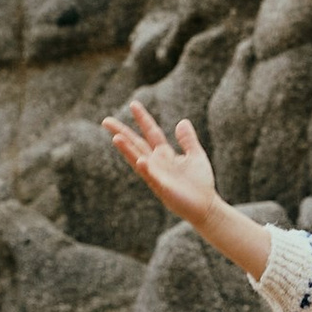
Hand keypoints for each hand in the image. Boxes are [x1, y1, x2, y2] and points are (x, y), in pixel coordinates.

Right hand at [101, 101, 270, 280]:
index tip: (133, 104)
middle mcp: (157, 163)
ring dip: (127, 150)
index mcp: (165, 154)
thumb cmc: (200, 183)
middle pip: (136, 144)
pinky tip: (141, 161)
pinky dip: (147, 169)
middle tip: (105, 121)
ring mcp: (158, 176)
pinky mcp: (164, 188)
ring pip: (138, 160)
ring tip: (115, 138)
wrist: (206, 207)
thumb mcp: (196, 155)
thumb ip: (188, 140)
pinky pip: (153, 178)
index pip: (151, 133)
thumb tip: (182, 121)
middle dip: (122, 133)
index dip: (143, 119)